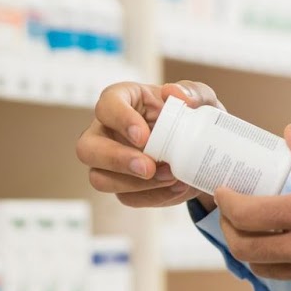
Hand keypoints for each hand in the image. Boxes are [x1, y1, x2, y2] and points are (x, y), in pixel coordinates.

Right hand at [77, 79, 223, 209]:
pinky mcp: (122, 185)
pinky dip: (153, 197)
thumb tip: (175, 94)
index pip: (106, 106)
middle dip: (116, 160)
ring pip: (100, 179)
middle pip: (86, 149)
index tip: (144, 136)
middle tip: (148, 167)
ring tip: (171, 176)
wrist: (203, 149)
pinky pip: (127, 198)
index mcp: (121, 100)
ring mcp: (109, 162)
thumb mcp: (201, 98)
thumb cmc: (193, 116)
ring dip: (135, 184)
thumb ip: (193, 92)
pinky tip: (176, 187)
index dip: (120, 120)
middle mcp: (106, 131)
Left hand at [216, 125, 290, 290]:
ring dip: (247, 249)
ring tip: (251, 228)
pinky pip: (289, 277)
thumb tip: (289, 134)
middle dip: (228, 229)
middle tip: (231, 210)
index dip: (227, 203)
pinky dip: (274, 262)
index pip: (249, 214)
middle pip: (245, 248)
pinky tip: (281, 244)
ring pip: (262, 268)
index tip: (223, 189)